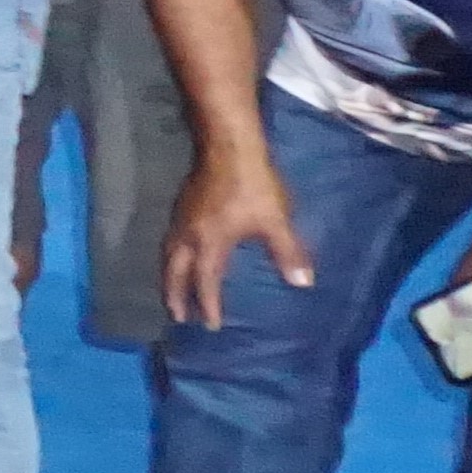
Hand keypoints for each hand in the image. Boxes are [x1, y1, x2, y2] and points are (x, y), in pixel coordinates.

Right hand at [160, 148, 312, 333]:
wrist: (229, 148)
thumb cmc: (254, 187)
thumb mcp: (276, 221)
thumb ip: (287, 253)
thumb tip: (303, 283)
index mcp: (210, 243)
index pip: (205, 281)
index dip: (208, 304)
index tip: (210, 325)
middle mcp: (189, 235)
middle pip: (174, 271)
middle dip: (175, 295)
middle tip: (176, 315)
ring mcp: (182, 219)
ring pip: (168, 255)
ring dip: (169, 276)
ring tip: (171, 289)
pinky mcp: (182, 206)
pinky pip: (170, 240)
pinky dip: (171, 256)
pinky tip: (180, 255)